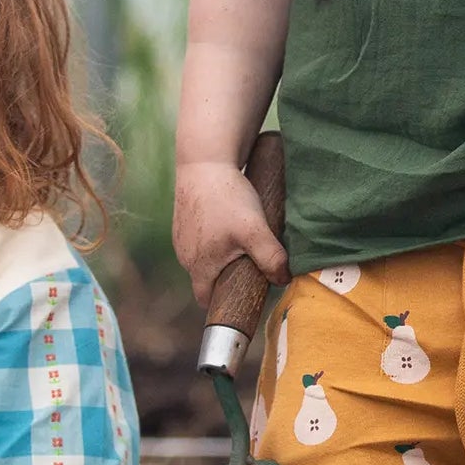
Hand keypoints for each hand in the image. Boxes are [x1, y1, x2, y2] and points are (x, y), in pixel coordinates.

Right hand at [173, 160, 289, 307]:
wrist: (204, 161)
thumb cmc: (226, 198)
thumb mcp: (254, 231)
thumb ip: (270, 259)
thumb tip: (283, 280)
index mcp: (198, 266)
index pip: (207, 300)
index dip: (224, 303)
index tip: (243, 297)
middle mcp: (185, 256)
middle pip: (208, 279)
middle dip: (229, 277)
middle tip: (252, 264)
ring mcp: (182, 238)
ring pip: (205, 258)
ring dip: (223, 256)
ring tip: (243, 241)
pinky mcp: (184, 221)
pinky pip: (201, 239)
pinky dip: (215, 237)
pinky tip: (229, 222)